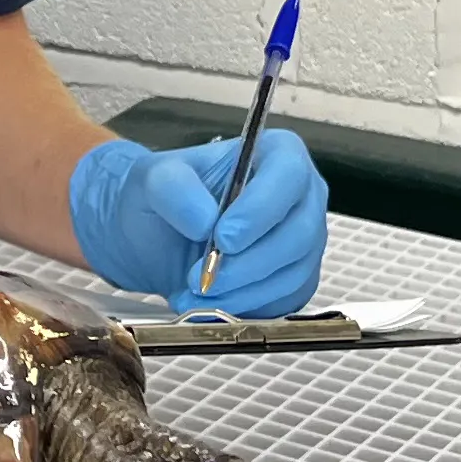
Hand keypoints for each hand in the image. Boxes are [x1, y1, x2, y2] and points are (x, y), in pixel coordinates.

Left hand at [67, 132, 328, 316]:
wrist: (161, 235)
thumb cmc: (168, 195)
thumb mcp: (156, 178)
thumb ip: (176, 189)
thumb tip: (205, 219)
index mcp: (278, 154)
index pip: (289, 176)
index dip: (260, 210)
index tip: (223, 238)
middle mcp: (301, 197)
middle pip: (298, 233)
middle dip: (246, 264)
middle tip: (200, 277)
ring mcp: (304, 242)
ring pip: (290, 274)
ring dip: (239, 291)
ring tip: (192, 292)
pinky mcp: (295, 280)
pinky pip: (282, 301)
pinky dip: (242, 307)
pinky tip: (207, 303)